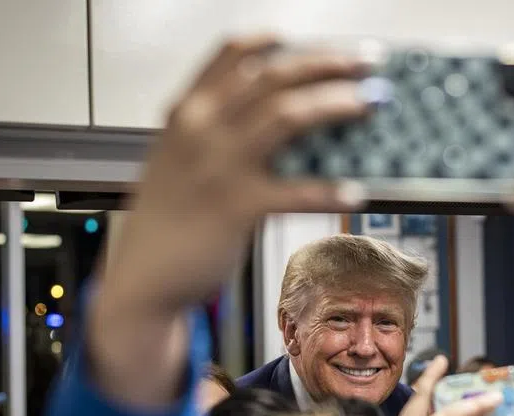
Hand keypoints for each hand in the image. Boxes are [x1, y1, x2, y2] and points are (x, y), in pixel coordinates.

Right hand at [106, 37, 370, 314]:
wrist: (142, 275)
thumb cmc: (166, 222)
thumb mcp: (181, 161)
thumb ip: (218, 134)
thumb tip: (282, 122)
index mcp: (188, 112)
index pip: (234, 54)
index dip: (279, 41)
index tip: (313, 40)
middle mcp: (202, 129)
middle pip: (274, 76)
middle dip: (329, 62)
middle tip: (367, 61)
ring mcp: (220, 166)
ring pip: (287, 115)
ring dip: (337, 104)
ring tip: (371, 103)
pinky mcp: (237, 207)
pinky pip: (296, 191)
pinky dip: (330, 190)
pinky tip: (356, 192)